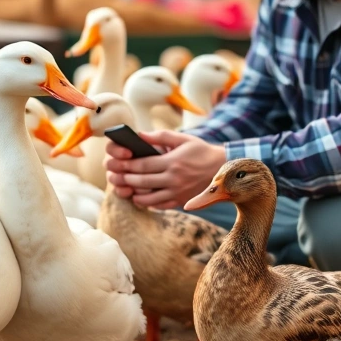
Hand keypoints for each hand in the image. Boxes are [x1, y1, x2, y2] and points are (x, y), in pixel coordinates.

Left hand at [104, 130, 226, 208]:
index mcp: (173, 162)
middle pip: (143, 182)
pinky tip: (140, 198)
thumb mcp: (183, 139)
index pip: (143, 165)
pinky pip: (160, 206)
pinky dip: (148, 203)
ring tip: (127, 188)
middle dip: (127, 179)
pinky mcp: (181, 201)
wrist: (223, 168)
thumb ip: (160, 136)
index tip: (118, 163)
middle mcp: (174, 179)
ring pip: (149, 198)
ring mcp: (178, 192)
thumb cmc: (200, 151)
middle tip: (117, 176)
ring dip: (134, 194)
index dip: (128, 165)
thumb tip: (139, 135)